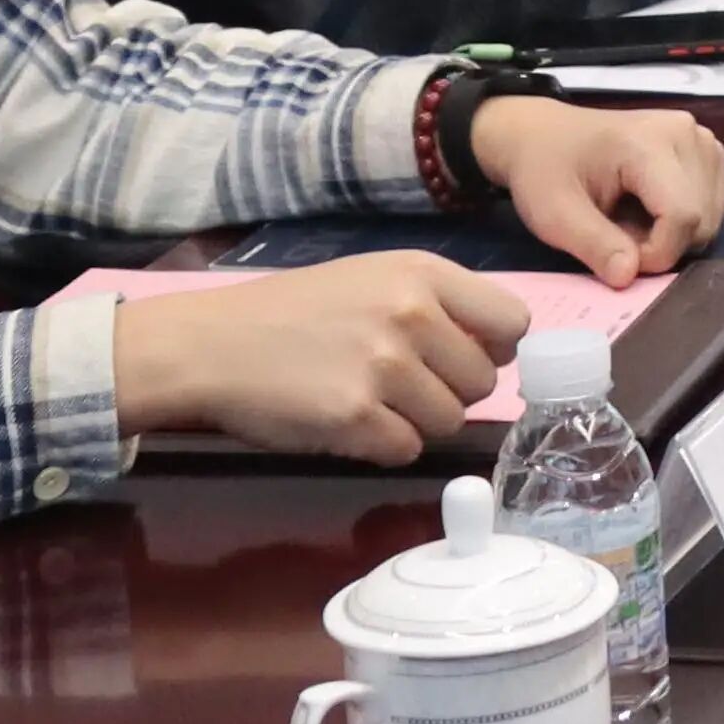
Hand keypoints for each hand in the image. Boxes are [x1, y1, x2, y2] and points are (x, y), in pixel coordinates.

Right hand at [108, 254, 520, 460]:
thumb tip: (497, 350)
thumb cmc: (293, 314)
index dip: (493, 350)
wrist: (211, 345)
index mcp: (422, 273)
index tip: (461, 359)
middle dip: (450, 392)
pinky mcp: (355, 416)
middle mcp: (412, 313)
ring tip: (370, 402)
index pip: (513, 322)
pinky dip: (383, 447)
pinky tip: (348, 424)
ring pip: (451, 420)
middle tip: (400, 386)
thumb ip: (438, 304)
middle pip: (484, 381)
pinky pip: (407, 450)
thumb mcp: (373, 280)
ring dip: (417, 422)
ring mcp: (384, 366)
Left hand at [476, 96, 723, 280]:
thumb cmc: (544, 170)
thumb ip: (593, 245)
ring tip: (629, 220)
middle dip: (662, 245)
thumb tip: (628, 276)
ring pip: (710, 218)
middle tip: (616, 235)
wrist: (544, 136)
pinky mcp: (708, 151)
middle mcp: (689, 133)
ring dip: (672, 236)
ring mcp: (702, 140)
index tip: (617, 257)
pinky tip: (648, 209)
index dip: (655, 253)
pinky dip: (680, 222)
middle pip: (702, 220)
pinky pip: (710, 206)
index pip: (683, 215)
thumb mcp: (553, 214)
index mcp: (650, 141)